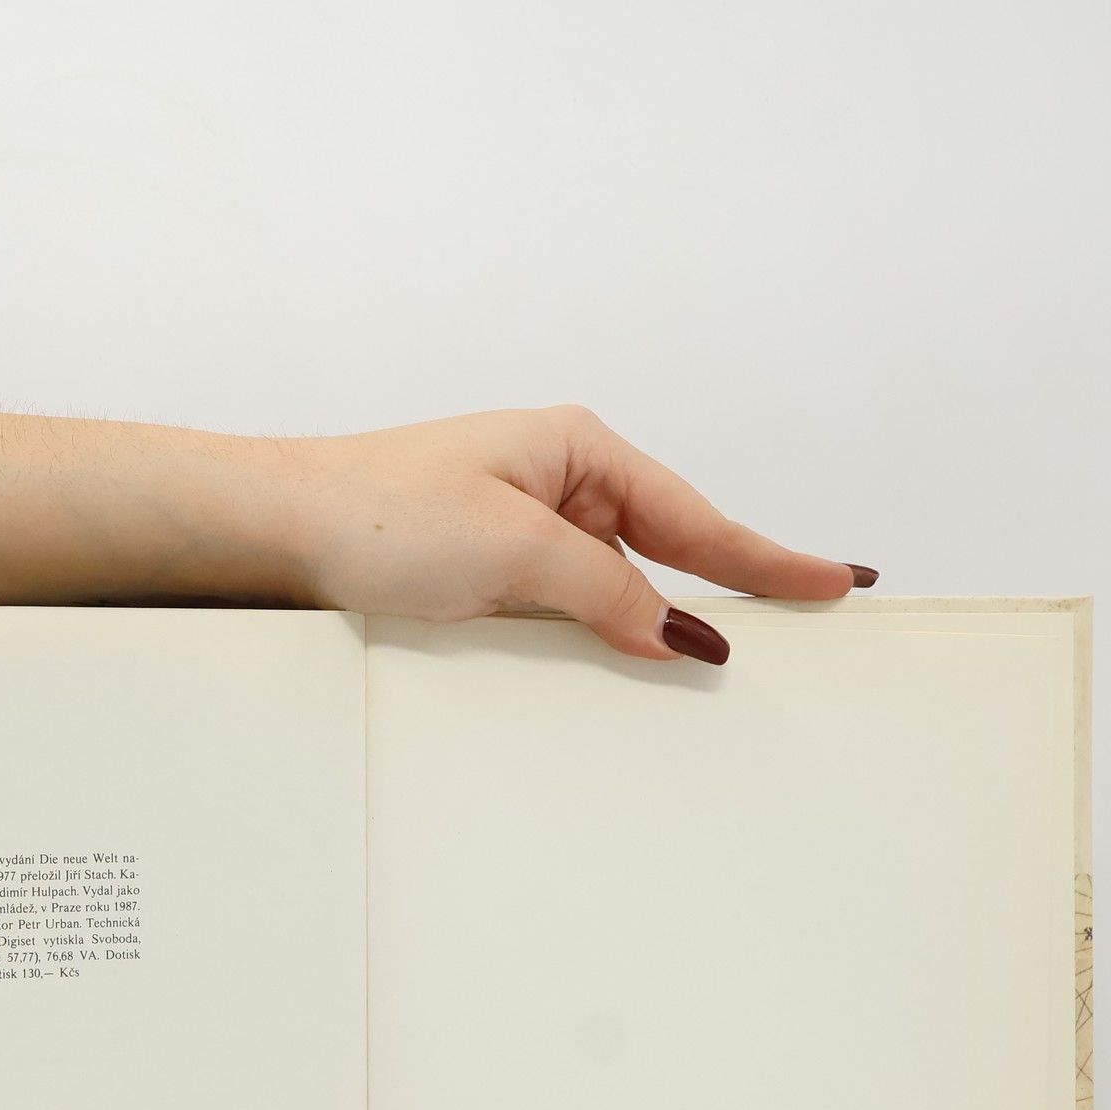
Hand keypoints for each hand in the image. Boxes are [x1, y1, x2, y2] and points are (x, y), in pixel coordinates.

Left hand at [289, 406, 874, 662]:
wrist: (277, 530)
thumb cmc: (378, 514)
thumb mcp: (512, 550)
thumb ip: (602, 589)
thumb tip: (672, 631)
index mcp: (576, 451)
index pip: (693, 516)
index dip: (766, 557)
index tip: (834, 580)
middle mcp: (557, 482)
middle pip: (668, 545)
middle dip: (733, 582)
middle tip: (813, 609)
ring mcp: (523, 527)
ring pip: (619, 583)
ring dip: (661, 619)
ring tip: (730, 651)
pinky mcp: (488, 570)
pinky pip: (571, 604)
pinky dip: (603, 632)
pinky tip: (626, 657)